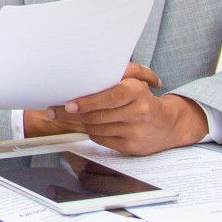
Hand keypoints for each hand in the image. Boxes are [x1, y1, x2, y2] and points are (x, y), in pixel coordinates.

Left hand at [54, 62, 207, 154]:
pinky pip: (101, 139)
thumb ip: (117, 73)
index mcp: (137, 91)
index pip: (109, 97)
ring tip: (69, 116)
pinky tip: (90, 126)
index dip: (87, 102)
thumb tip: (86, 73)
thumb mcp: (136, 80)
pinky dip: (92, 132)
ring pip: (96, 128)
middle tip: (52, 111)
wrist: (169, 124)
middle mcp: (138, 111)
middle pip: (97, 116)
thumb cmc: (144, 99)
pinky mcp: (131, 147)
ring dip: (80, 123)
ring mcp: (135, 131)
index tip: (68, 105)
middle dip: (71, 115)